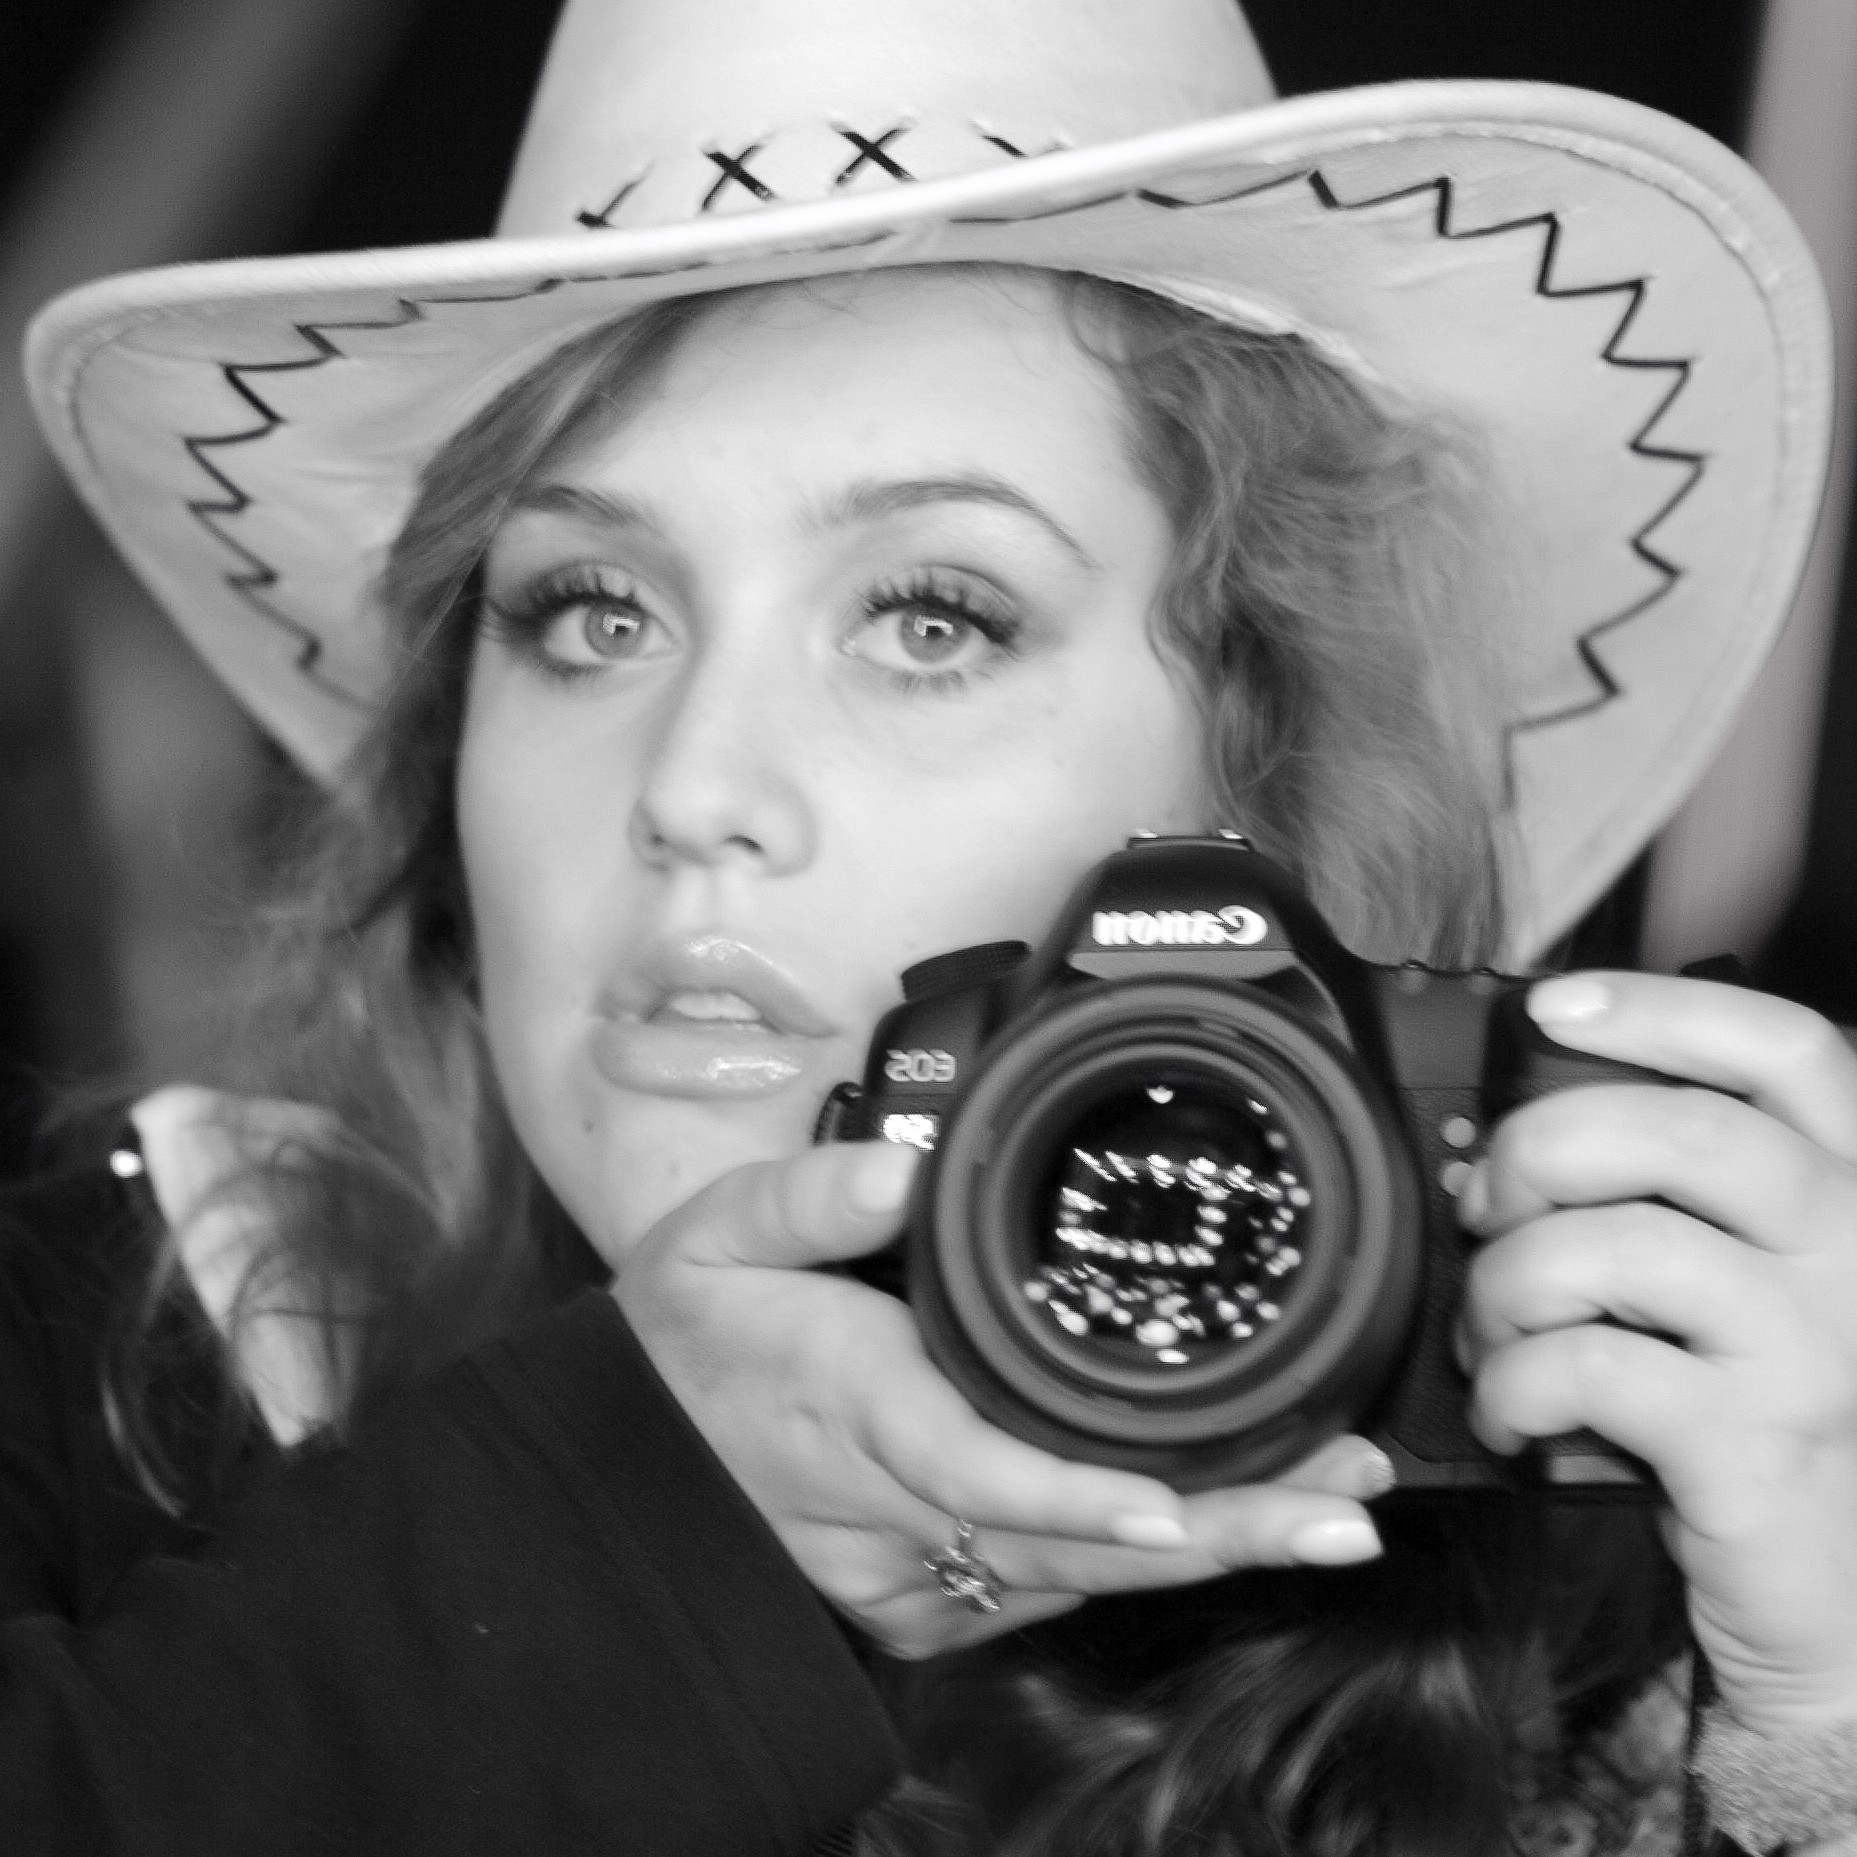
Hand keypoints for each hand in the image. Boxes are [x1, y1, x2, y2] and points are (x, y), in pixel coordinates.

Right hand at [614, 1140, 1392, 1658]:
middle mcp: (892, 1508)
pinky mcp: (914, 1598)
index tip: (1175, 1505)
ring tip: (1330, 1509)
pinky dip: (1134, 1565)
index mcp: (853, 1407)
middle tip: (1344, 1509)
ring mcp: (905, 1569)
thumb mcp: (713, 1234)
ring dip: (1205, 1550)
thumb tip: (903, 1174)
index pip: (974, 1467)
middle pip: (1065, 1543)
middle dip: (1215, 1532)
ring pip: (1070, 1581)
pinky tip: (1227, 1528)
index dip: (1077, 1496)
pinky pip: (1037, 1592)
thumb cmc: (685, 1335)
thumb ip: (808, 1199)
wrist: (627, 1457)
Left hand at [1456, 972, 1856, 1734]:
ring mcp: (1819, 1353)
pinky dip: (1509, 1381)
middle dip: (1542, 1149)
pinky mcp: (1758, 1449)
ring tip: (1487, 1329)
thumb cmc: (1751, 1411)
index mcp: (1850, 1197)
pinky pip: (1586, 1367)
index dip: (1663, 1008)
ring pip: (1617, 1249)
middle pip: (1685, 1134)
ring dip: (1505, 1282)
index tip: (1550, 1010)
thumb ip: (1661, 1200)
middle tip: (1485, 1204)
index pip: (1789, 1051)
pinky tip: (1504, 1409)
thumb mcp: (1730, 1286)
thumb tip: (1499, 1147)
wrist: (1833, 1601)